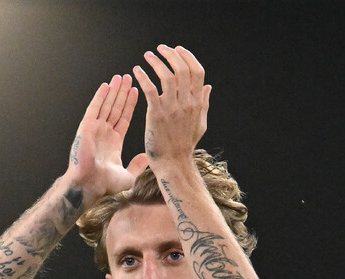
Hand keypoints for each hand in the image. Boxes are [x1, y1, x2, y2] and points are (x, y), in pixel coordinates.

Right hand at [67, 74, 148, 199]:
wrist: (90, 185)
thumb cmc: (106, 184)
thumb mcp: (128, 175)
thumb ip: (137, 165)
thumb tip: (147, 157)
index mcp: (114, 143)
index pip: (124, 118)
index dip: (130, 105)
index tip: (136, 91)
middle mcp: (104, 134)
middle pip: (116, 108)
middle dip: (122, 93)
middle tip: (129, 77)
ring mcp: (95, 129)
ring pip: (107, 105)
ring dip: (114, 91)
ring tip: (121, 77)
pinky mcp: (87, 127)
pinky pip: (95, 108)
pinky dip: (100, 96)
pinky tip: (107, 84)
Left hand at [133, 45, 210, 164]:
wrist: (173, 164)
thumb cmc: (185, 146)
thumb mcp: (200, 124)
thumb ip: (204, 104)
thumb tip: (208, 87)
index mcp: (197, 103)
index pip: (197, 71)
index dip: (187, 57)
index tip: (177, 50)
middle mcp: (187, 103)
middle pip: (182, 69)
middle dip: (171, 54)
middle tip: (160, 49)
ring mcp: (172, 109)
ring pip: (166, 76)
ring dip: (156, 62)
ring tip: (147, 55)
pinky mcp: (157, 115)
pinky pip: (150, 89)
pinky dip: (143, 76)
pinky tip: (136, 70)